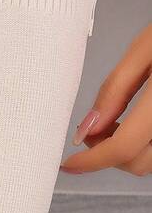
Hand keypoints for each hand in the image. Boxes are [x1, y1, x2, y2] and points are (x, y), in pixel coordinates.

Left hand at [62, 23, 151, 176]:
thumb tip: (88, 128)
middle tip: (93, 128)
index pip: (124, 147)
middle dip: (106, 154)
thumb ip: (115, 89)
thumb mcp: (145, 49)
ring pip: (150, 161)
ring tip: (117, 122)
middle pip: (137, 162)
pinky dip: (143, 145)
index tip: (70, 163)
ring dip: (126, 152)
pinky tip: (136, 124)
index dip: (91, 161)